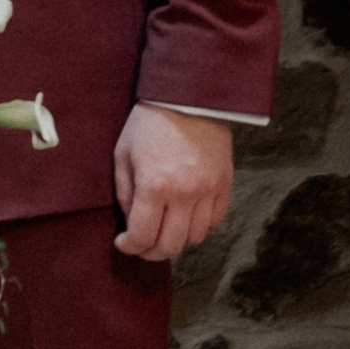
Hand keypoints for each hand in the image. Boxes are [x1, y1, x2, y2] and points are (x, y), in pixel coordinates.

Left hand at [112, 105, 233, 263]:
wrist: (188, 96)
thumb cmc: (149, 124)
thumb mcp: (124, 155)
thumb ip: (125, 194)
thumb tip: (130, 224)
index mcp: (154, 186)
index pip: (143, 236)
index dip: (130, 247)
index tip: (124, 243)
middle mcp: (184, 194)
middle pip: (171, 246)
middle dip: (152, 252)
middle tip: (143, 245)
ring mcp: (208, 190)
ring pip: (195, 238)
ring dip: (177, 240)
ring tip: (165, 228)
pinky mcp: (225, 184)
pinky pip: (215, 221)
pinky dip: (200, 226)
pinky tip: (187, 217)